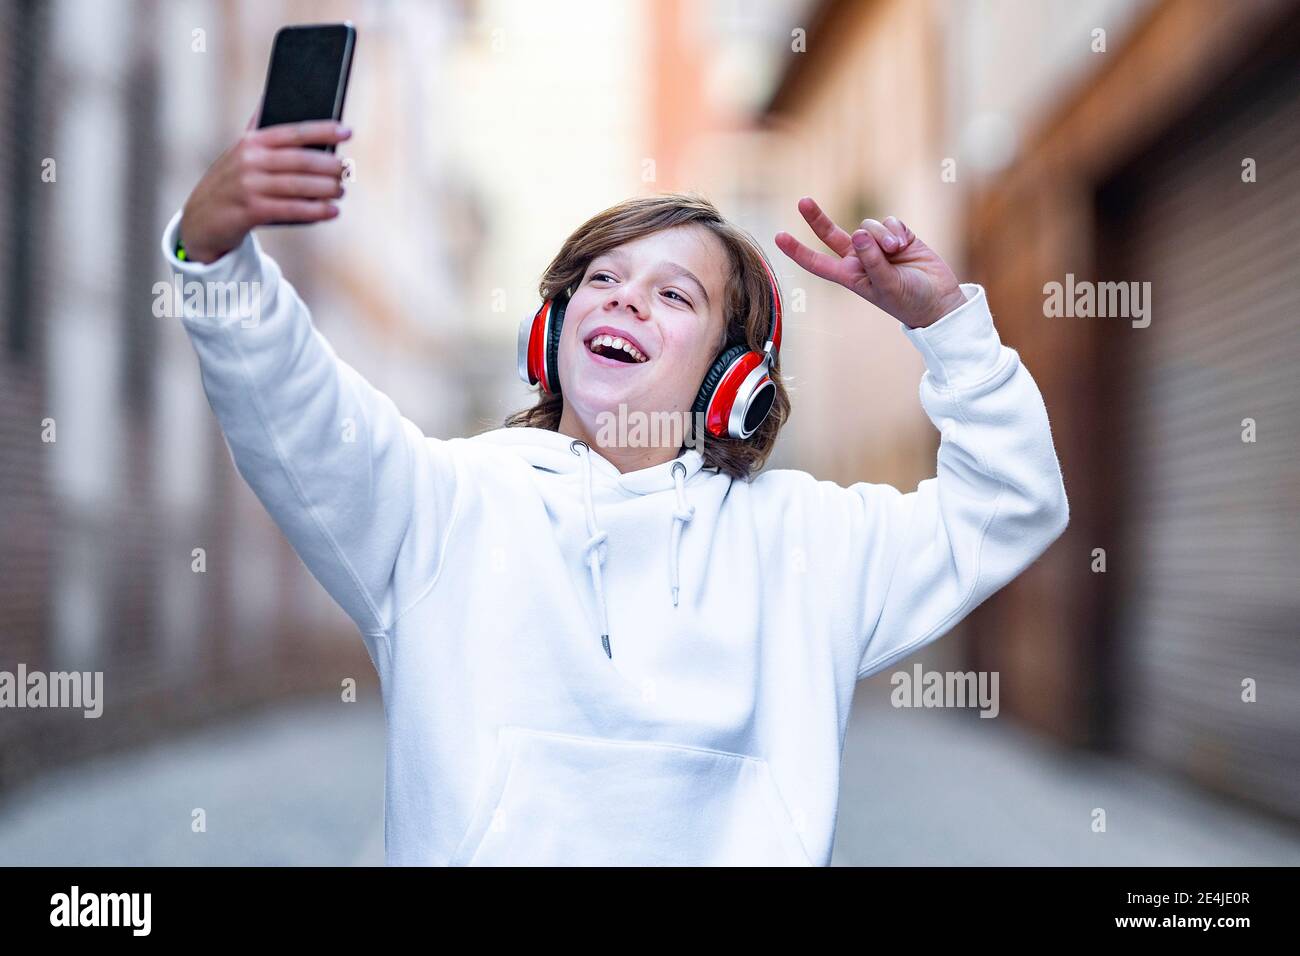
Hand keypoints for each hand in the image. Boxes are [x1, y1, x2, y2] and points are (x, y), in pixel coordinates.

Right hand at [178, 110, 351, 263]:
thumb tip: (269, 96)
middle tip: (346, 169)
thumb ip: (258, 131)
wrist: (202, 219)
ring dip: (326, 188)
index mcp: (251, 142)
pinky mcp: (251, 210)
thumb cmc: (231, 183)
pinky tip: (332, 211)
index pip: (293, 133)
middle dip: (329, 165)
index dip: (322, 130)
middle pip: (300, 160)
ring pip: (298, 185)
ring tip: (341, 191)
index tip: (347, 131)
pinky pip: (291, 209)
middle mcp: (250, 161)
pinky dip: (315, 210)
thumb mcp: (240, 154)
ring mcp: (249, 186)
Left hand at [775, 197, 966, 328]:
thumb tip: (859, 233)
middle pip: (831, 234)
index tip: (778, 237)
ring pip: (867, 226)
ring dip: (881, 236)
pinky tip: (904, 244)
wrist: (939, 300)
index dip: (798, 251)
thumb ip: (873, 261)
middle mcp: (859, 259)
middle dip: (817, 218)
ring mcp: (877, 246)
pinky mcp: (898, 235)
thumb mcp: (887, 286)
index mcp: (850, 276)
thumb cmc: (909, 301)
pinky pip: (889, 222)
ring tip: (896, 253)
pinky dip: (895, 231)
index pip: (818, 263)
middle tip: (802, 202)